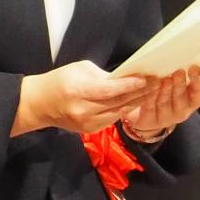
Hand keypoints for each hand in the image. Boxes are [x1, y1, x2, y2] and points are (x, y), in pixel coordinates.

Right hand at [13, 60, 152, 136]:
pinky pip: (113, 118)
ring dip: (137, 102)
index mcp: (79, 90)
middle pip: (118, 102)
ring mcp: (87, 123)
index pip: (110, 90)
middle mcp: (84, 110)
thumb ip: (104, 76)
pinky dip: (125, 109)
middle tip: (158, 83)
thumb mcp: (80, 69)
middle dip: (140, 93)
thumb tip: (126, 78)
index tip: (148, 79)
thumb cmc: (60, 80)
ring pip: (119, 112)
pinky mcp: (90, 130)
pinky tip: (137, 101)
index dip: (131, 85)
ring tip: (153, 92)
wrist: (41, 104)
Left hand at [119, 65, 199, 141]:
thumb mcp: (171, 78)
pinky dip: (151, 97)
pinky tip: (150, 88)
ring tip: (164, 80)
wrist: (142, 112)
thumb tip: (175, 53)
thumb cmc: (160, 88)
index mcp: (191, 97)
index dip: (199, 82)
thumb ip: (175, 69)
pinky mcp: (151, 120)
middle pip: (182, 98)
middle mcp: (182, 108)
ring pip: (166, 102)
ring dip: (166, 91)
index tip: (194, 68)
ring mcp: (167, 116)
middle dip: (181, 85)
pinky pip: (151, 107)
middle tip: (178, 72)